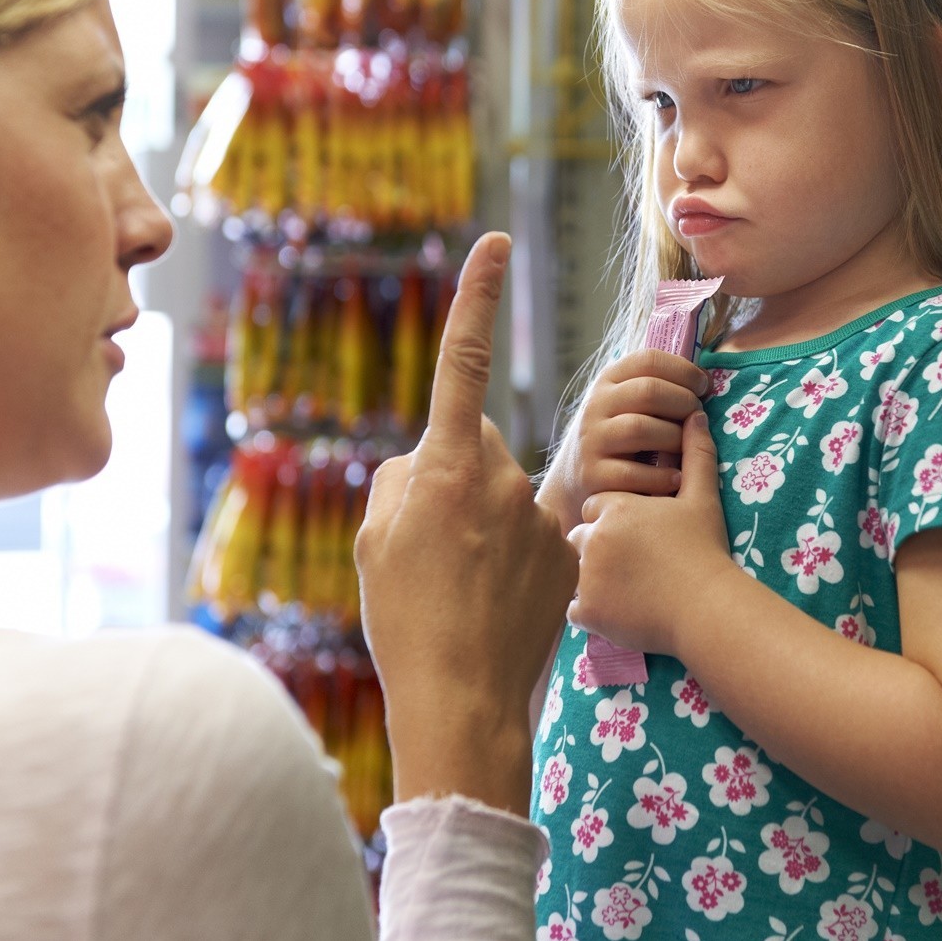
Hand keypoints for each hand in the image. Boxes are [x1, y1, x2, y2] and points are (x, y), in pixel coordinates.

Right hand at [356, 232, 578, 814]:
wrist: (463, 699)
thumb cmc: (405, 618)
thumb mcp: (376, 540)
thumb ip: (400, 480)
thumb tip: (427, 463)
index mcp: (446, 466)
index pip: (462, 361)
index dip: (476, 297)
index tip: (493, 241)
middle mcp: (499, 477)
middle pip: (473, 446)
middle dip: (454, 475)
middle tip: (431, 546)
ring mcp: (538, 514)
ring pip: (501, 492)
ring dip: (482, 522)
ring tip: (462, 586)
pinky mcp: (565, 548)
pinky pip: (531, 529)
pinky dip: (513, 554)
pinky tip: (496, 600)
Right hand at [547, 350, 709, 533]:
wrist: (577, 478)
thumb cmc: (621, 435)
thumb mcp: (628, 403)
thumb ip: (658, 387)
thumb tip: (706, 380)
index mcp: (609, 380)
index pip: (649, 359)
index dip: (684, 370)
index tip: (703, 387)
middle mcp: (596, 405)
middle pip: (648, 391)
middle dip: (684, 403)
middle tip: (698, 418)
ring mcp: (591, 440)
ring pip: (640, 428)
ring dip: (675, 438)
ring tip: (687, 449)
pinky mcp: (592, 475)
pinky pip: (633, 473)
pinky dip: (662, 476)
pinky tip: (675, 478)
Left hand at [567, 410, 736, 662]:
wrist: (707, 606)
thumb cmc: (705, 550)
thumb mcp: (702, 498)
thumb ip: (696, 454)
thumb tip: (696, 416)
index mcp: (614, 507)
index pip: (596, 507)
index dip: (615, 520)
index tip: (637, 535)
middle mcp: (592, 537)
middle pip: (580, 537)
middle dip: (597, 549)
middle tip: (630, 565)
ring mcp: (586, 576)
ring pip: (573, 572)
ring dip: (590, 579)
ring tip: (623, 589)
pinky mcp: (587, 611)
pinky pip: (575, 609)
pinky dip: (591, 612)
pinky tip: (617, 611)